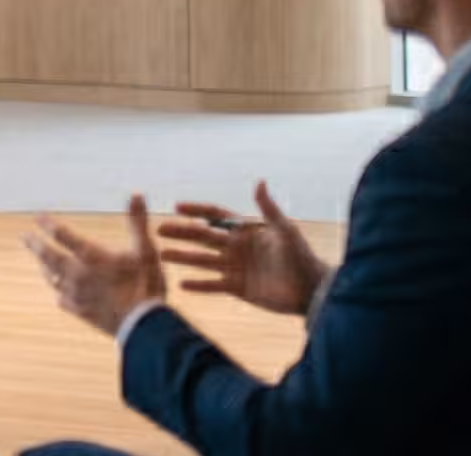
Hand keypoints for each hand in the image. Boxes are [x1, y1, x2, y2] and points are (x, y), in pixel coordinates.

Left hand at [25, 196, 169, 337]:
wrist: (144, 326)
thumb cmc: (146, 285)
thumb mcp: (145, 250)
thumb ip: (137, 222)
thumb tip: (136, 193)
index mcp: (90, 256)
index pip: (61, 234)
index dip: (48, 224)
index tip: (38, 217)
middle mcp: (77, 274)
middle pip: (47, 256)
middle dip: (34, 245)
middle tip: (24, 237)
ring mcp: (76, 295)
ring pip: (51, 278)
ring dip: (44, 267)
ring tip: (40, 261)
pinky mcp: (80, 312)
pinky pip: (61, 299)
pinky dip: (58, 291)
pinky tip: (58, 292)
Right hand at [155, 181, 328, 317]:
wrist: (311, 290)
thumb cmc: (301, 257)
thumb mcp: (285, 230)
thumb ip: (268, 208)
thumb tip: (259, 181)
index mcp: (246, 231)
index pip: (216, 217)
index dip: (197, 211)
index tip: (177, 207)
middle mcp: (236, 247)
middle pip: (202, 238)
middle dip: (181, 233)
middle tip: (158, 230)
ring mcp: (235, 268)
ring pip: (203, 261)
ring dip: (183, 257)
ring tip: (162, 255)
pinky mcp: (237, 288)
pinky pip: (213, 285)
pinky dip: (198, 285)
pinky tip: (181, 284)